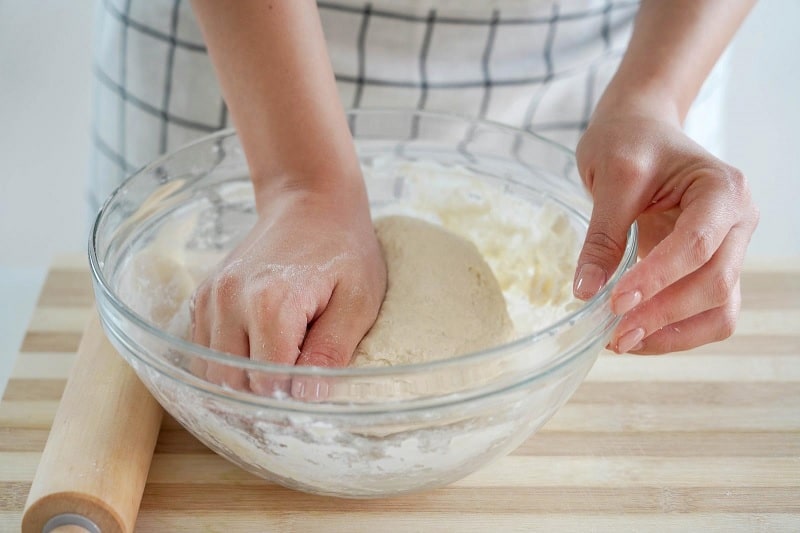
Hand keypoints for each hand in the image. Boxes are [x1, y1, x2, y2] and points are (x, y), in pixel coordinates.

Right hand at [190, 179, 386, 392]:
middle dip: (265, 392)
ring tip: (281, 359)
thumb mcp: (358, 300)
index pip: (266, 384)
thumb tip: (307, 397)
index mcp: (270, 302)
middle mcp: (229, 300)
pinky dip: (228, 360)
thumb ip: (332, 350)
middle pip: (233, 382)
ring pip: (212, 370)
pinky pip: (203, 349)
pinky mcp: (204, 296)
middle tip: (299, 377)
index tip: (314, 385)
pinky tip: (260, 345)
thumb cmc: (344, 249)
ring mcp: (211, 297)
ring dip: (244, 378)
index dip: (292, 395)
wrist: (312, 201)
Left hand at [573, 107, 758, 353]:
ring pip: (719, 308)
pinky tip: (636, 334)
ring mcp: (729, 248)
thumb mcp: (610, 177)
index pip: (696, 245)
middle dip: (663, 314)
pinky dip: (674, 330)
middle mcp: (736, 222)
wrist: (639, 129)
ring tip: (622, 341)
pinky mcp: (709, 268)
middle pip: (714, 283)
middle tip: (614, 333)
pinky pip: (706, 312)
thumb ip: (602, 236)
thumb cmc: (630, 140)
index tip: (614, 303)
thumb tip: (586, 291)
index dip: (656, 279)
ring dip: (673, 332)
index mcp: (721, 190)